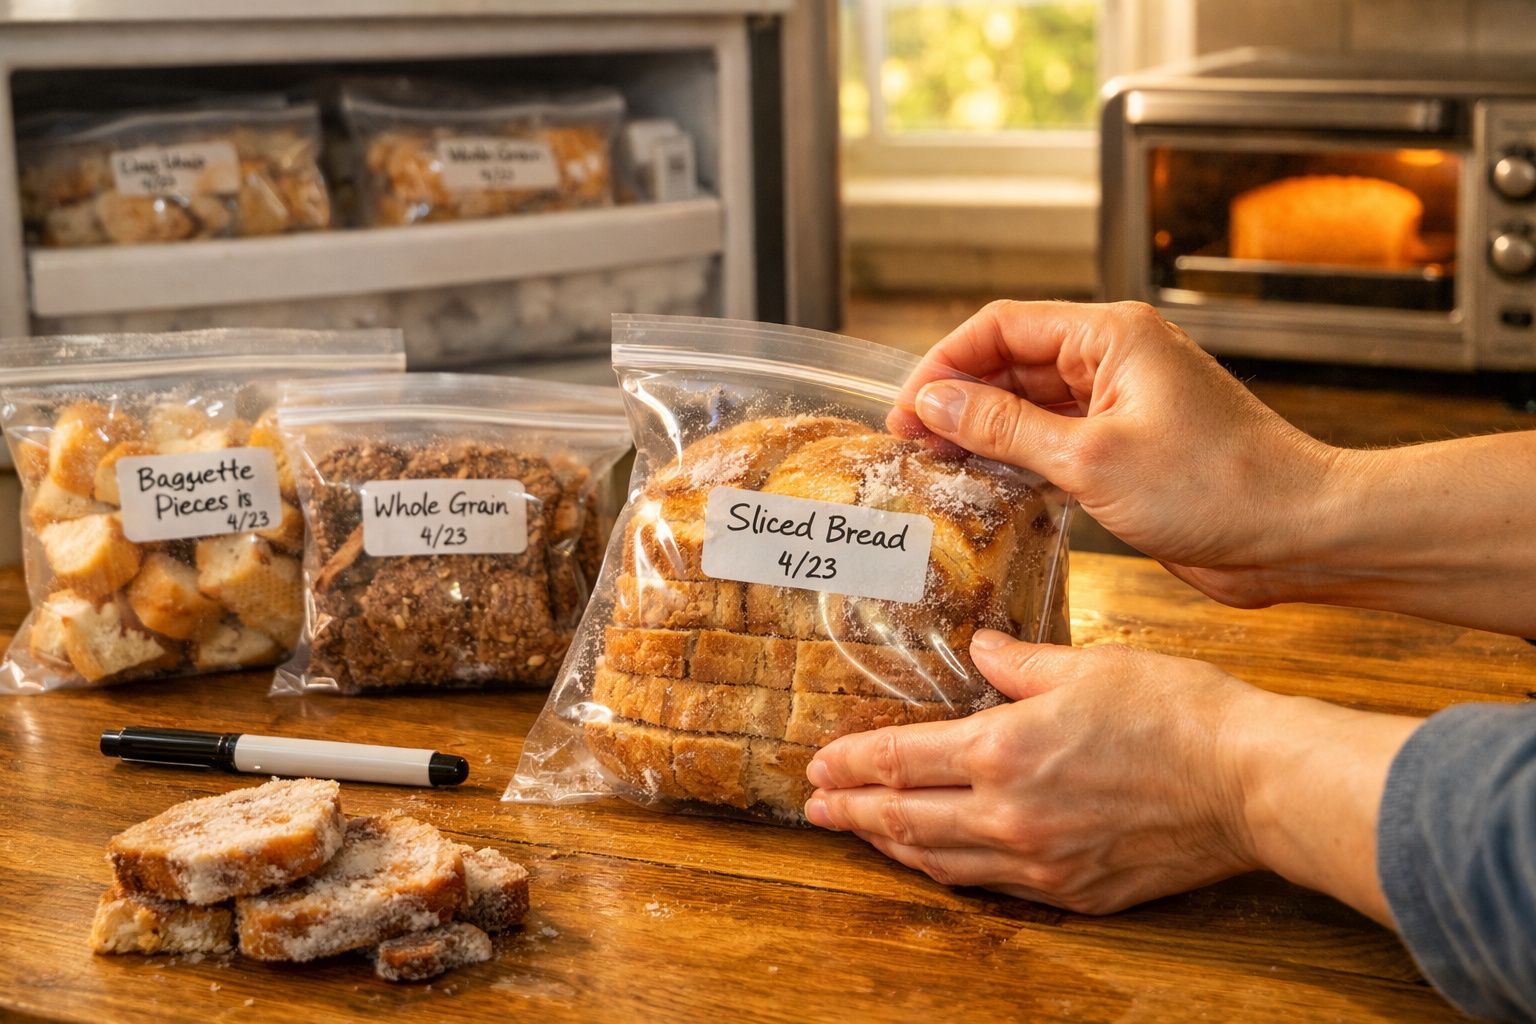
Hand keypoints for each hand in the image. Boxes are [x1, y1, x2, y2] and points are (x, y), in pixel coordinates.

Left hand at [804, 632, 1262, 913]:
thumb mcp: (1084, 665)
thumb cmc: (1171, 712)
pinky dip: (950, 873)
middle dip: (852, 814)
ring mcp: (1040, 862)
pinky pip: (991, 887)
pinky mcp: (1074, 892)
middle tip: (816, 810)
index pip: (898, 762)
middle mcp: (1008, 815)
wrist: (1245, 780)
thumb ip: (1018, 664)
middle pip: (904, 820)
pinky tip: (938, 863)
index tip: (818, 767)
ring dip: (892, 849)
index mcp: (1002, 751)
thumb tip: (982, 649)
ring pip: (940, 862)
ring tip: (863, 836)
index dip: (850, 766)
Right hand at [889, 300, 1345, 608]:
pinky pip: (1055, 441)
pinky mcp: (1128, 449)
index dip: (944, 363)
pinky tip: (985, 487)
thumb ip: (1004, 427)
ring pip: (1030, 405)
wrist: (1299, 534)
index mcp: (1111, 336)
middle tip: (909, 445)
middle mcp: (1114, 360)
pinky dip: (1017, 460)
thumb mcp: (1090, 459)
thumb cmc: (1219, 487)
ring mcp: (1122, 405)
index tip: (905, 409)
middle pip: (1011, 362)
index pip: (1002, 326)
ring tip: (936, 466)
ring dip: (983, 432)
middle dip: (956, 399)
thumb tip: (935, 402)